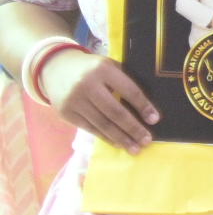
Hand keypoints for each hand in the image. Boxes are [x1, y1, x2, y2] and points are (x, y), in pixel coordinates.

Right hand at [35, 46, 157, 150]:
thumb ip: (125, 80)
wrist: (55, 68)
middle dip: (133, 128)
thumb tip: (147, 107)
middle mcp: (87, 85)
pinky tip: (117, 143)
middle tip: (147, 141)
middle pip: (115, 111)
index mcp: (103, 69)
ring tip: (135, 148)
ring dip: (121, 138)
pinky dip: (105, 137)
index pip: (129, 90)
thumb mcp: (109, 66)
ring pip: (102, 123)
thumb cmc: (92, 69)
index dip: (143, 106)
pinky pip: (89, 128)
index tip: (155, 120)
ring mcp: (74, 100)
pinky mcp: (65, 112)